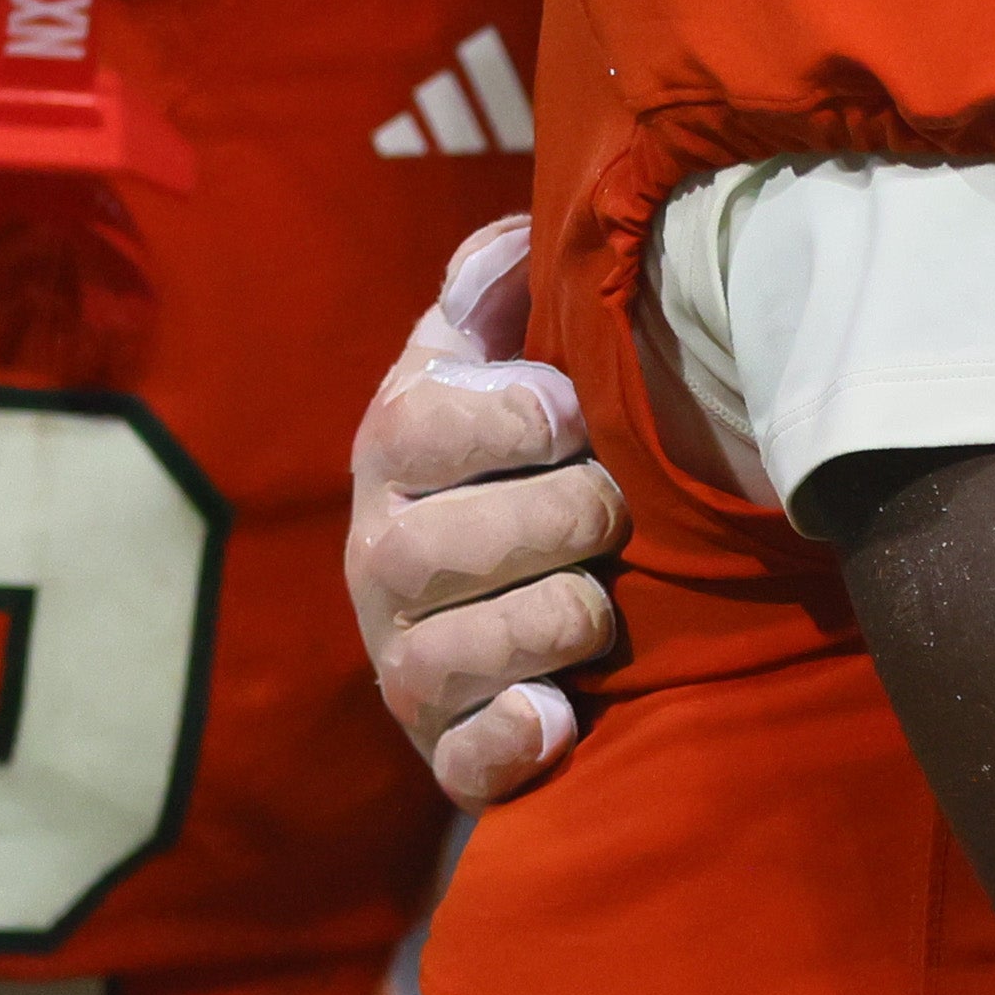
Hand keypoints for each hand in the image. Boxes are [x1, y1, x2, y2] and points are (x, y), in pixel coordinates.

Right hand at [346, 215, 627, 811]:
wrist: (496, 601)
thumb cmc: (507, 459)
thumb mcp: (487, 363)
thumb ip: (491, 293)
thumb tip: (521, 235)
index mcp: (393, 452)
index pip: (418, 427)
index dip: (511, 417)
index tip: (574, 415)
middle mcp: (378, 557)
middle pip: (450, 545)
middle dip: (565, 521)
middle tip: (617, 512)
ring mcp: (403, 661)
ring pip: (460, 651)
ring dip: (559, 622)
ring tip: (604, 605)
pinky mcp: (441, 748)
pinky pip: (463, 759)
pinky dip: (512, 740)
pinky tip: (560, 714)